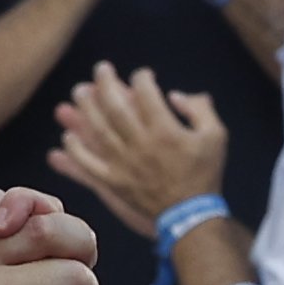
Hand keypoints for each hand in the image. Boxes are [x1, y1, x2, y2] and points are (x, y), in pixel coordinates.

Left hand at [49, 64, 230, 226]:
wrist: (191, 215)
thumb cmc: (205, 174)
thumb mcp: (216, 136)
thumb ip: (199, 110)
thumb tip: (175, 95)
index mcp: (165, 131)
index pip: (145, 94)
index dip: (141, 79)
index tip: (141, 75)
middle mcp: (141, 145)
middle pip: (115, 107)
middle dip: (106, 84)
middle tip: (101, 69)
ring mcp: (124, 164)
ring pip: (99, 131)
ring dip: (86, 109)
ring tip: (80, 92)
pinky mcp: (114, 182)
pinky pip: (89, 164)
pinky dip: (76, 151)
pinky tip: (68, 137)